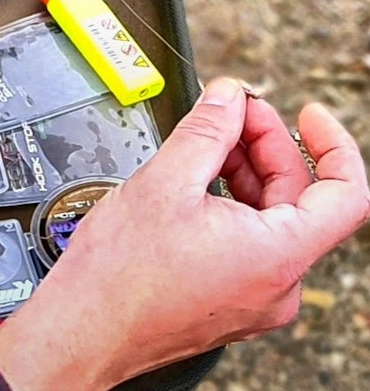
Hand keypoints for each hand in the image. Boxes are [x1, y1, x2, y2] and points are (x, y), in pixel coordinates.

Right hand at [0, 78, 369, 390]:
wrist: (83, 328)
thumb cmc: (119, 274)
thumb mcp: (165, 181)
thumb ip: (207, 130)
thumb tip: (228, 98)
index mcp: (276, 255)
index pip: (346, 194)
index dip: (333, 144)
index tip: (308, 115)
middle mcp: (277, 284)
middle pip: (299, 199)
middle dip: (267, 146)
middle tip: (233, 112)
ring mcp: (254, 296)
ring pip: (271, 218)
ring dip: (246, 171)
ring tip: (208, 142)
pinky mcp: (229, 299)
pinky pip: (249, 239)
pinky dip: (232, 200)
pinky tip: (199, 178)